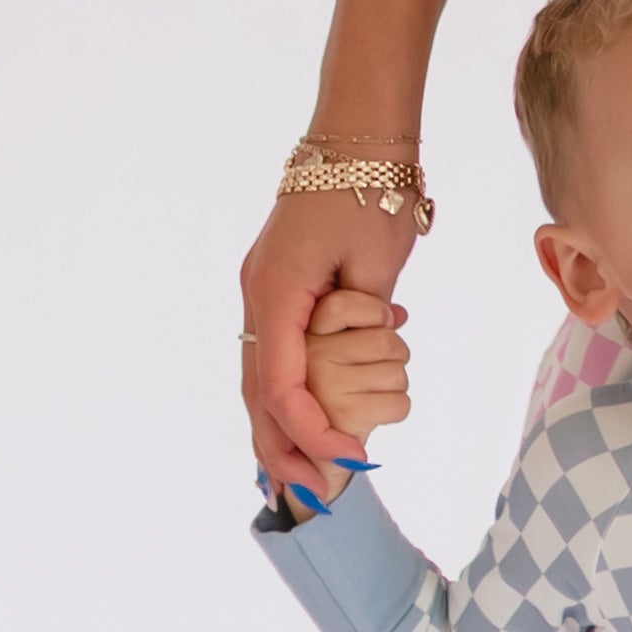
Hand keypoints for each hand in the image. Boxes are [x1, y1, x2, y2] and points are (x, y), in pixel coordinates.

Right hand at [243, 178, 426, 504]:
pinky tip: (309, 420)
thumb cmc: (371, 192)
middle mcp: (258, 297)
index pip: (282, 384)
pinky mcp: (279, 288)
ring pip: (260, 377)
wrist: (356, 138)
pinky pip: (276, 354)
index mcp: (275, 293)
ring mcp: (263, 293)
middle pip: (257, 392)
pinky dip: (289, 393)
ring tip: (304, 472)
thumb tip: (358, 364)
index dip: (311, 430)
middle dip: (282, 446)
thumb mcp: (375, 260)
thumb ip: (363, 319)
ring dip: (281, 426)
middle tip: (312, 494)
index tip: (350, 457)